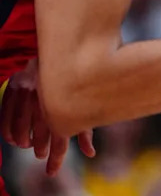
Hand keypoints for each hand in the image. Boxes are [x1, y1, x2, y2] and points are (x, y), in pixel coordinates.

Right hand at [1, 59, 95, 174]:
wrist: (63, 49)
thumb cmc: (77, 81)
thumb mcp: (86, 102)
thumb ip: (85, 130)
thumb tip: (90, 153)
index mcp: (68, 102)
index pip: (60, 137)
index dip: (56, 158)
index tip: (51, 171)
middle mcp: (47, 97)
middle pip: (41, 132)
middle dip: (41, 148)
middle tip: (42, 153)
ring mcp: (29, 90)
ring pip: (20, 126)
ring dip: (23, 140)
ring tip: (28, 144)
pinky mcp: (15, 83)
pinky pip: (5, 114)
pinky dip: (7, 130)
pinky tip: (13, 137)